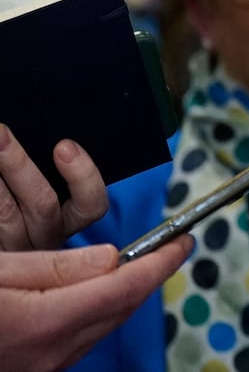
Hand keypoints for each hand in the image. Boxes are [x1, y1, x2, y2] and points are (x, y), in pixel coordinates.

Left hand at [0, 125, 109, 249]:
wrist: (3, 262)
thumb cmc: (25, 205)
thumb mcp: (41, 193)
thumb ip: (47, 172)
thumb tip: (54, 143)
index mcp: (68, 223)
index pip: (91, 204)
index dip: (83, 175)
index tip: (64, 146)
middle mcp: (45, 239)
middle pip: (43, 204)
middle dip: (20, 164)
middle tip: (1, 135)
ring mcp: (16, 248)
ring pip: (7, 214)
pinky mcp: (0, 256)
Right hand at [0, 237, 192, 370]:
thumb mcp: (0, 271)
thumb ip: (56, 265)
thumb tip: (111, 257)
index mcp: (44, 322)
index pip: (126, 287)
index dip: (162, 261)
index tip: (183, 241)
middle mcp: (52, 351)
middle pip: (122, 308)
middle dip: (152, 274)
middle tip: (171, 244)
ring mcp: (46, 365)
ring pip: (107, 324)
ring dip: (129, 292)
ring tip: (141, 262)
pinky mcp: (39, 369)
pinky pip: (85, 337)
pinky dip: (103, 311)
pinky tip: (101, 291)